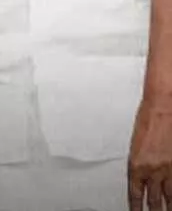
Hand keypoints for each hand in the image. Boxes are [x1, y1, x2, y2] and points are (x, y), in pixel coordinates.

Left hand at [129, 95, 171, 209]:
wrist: (163, 105)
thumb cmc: (148, 118)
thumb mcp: (136, 144)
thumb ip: (139, 162)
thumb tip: (142, 177)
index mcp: (136, 164)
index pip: (135, 193)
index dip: (136, 206)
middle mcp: (153, 169)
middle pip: (154, 198)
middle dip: (154, 210)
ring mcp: (169, 167)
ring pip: (170, 194)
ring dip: (168, 206)